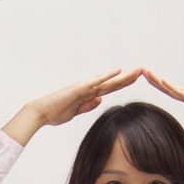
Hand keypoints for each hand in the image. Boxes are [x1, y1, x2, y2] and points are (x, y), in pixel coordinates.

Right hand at [28, 67, 142, 127]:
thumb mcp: (76, 111)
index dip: (123, 83)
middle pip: (112, 82)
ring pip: (108, 81)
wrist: (40, 113)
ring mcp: (83, 87)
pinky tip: (117, 70)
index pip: (110, 88)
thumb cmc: (54, 113)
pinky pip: (95, 81)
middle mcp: (87, 88)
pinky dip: (106, 76)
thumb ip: (87, 105)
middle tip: (143, 70)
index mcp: (88, 94)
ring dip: (123, 76)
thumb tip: (100, 99)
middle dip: (128, 77)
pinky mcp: (78, 89)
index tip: (136, 79)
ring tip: (137, 70)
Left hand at [141, 70, 183, 131]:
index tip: (147, 79)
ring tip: (145, 72)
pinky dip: (171, 87)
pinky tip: (162, 81)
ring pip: (172, 87)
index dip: (158, 86)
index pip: (171, 92)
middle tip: (140, 70)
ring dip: (157, 80)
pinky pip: (182, 93)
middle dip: (153, 79)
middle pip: (168, 87)